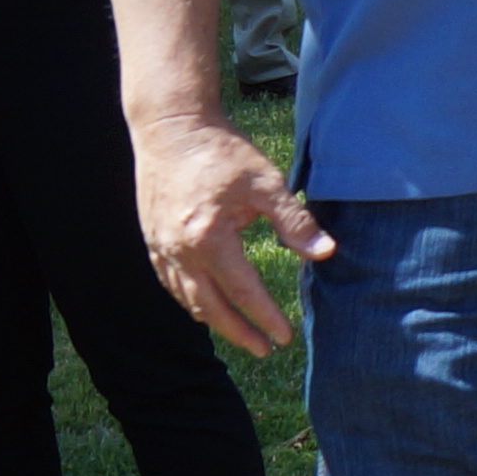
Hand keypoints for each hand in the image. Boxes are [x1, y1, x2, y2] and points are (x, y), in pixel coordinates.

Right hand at [135, 114, 329, 354]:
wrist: (171, 127)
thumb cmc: (221, 151)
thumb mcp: (267, 183)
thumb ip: (294, 222)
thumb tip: (325, 253)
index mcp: (208, 239)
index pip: (242, 291)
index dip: (264, 317)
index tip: (284, 336)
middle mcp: (178, 249)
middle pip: (209, 306)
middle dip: (238, 332)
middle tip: (263, 348)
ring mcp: (160, 246)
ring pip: (186, 297)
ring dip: (213, 320)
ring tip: (238, 334)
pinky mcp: (151, 238)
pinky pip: (169, 281)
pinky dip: (188, 300)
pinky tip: (203, 305)